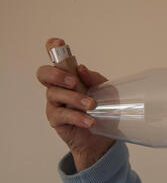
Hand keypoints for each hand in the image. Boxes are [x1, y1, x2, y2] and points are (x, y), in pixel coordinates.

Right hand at [37, 38, 114, 171]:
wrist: (102, 138)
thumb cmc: (103, 110)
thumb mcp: (106, 92)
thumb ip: (95, 79)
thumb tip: (83, 69)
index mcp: (69, 77)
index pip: (57, 59)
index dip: (53, 49)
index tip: (58, 44)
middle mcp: (58, 88)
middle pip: (44, 74)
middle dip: (57, 75)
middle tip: (74, 82)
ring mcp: (55, 104)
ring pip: (54, 94)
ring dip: (74, 99)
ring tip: (91, 106)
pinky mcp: (56, 120)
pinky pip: (61, 115)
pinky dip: (77, 117)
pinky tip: (89, 121)